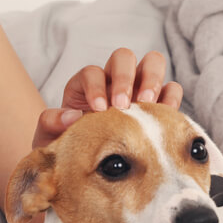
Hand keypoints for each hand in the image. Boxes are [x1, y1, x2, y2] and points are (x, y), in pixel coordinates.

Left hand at [32, 49, 181, 148]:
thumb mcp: (51, 136)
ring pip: (152, 62)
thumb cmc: (68, 146)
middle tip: (124, 105)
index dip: (96, 87)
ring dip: (152, 79)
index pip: (92, 73)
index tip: (100, 109)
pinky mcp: (158, 103)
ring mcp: (138, 88)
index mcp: (85, 85)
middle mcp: (112, 80)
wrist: (87, 165)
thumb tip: (70, 116)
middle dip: (124, 78)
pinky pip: (171, 88)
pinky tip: (165, 115)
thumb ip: (51, 123)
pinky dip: (171, 97)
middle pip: (123, 57)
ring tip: (148, 103)